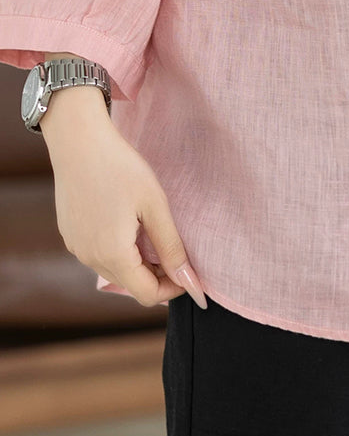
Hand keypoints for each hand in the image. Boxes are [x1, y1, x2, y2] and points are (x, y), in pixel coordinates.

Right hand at [45, 107, 205, 307]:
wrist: (78, 141)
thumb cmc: (120, 168)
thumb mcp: (154, 205)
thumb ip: (171, 246)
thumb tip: (189, 281)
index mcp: (112, 255)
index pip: (147, 294)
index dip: (173, 288)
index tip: (190, 271)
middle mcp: (89, 258)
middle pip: (131, 284)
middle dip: (157, 275)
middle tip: (176, 248)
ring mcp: (76, 248)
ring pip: (114, 271)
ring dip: (138, 262)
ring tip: (153, 231)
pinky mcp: (70, 235)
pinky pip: (99, 255)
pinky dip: (119, 250)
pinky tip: (129, 222)